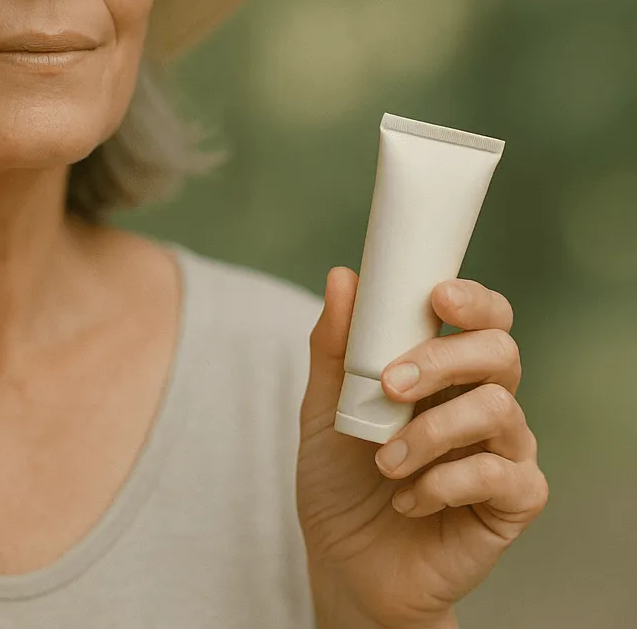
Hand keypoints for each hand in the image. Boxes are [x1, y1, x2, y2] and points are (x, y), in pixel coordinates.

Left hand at [295, 268, 548, 628]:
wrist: (345, 561)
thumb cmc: (340, 477)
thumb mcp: (325, 405)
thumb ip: (335, 345)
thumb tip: (342, 277)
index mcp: (445, 371)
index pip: (484, 319)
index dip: (474, 301)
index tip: (437, 297)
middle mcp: (483, 402)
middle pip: (500, 352)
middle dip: (442, 360)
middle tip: (390, 386)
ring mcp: (504, 451)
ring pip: (498, 410)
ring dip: (431, 431)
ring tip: (385, 461)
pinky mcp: (512, 502)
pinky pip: (500, 474)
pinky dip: (445, 483)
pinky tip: (407, 499)